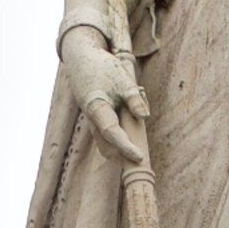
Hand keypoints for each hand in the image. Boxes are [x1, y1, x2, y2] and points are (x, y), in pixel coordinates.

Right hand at [61, 26, 151, 164]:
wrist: (83, 61)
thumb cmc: (103, 70)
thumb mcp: (123, 81)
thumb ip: (134, 98)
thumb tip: (144, 116)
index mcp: (97, 110)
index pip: (112, 133)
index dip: (125, 147)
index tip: (139, 157)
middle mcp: (92, 120)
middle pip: (107, 147)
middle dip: (123, 158)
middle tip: (142, 166)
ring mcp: (93, 122)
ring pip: (106, 145)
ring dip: (121, 151)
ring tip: (139, 156)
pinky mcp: (97, 121)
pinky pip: (107, 138)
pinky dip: (119, 143)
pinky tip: (132, 143)